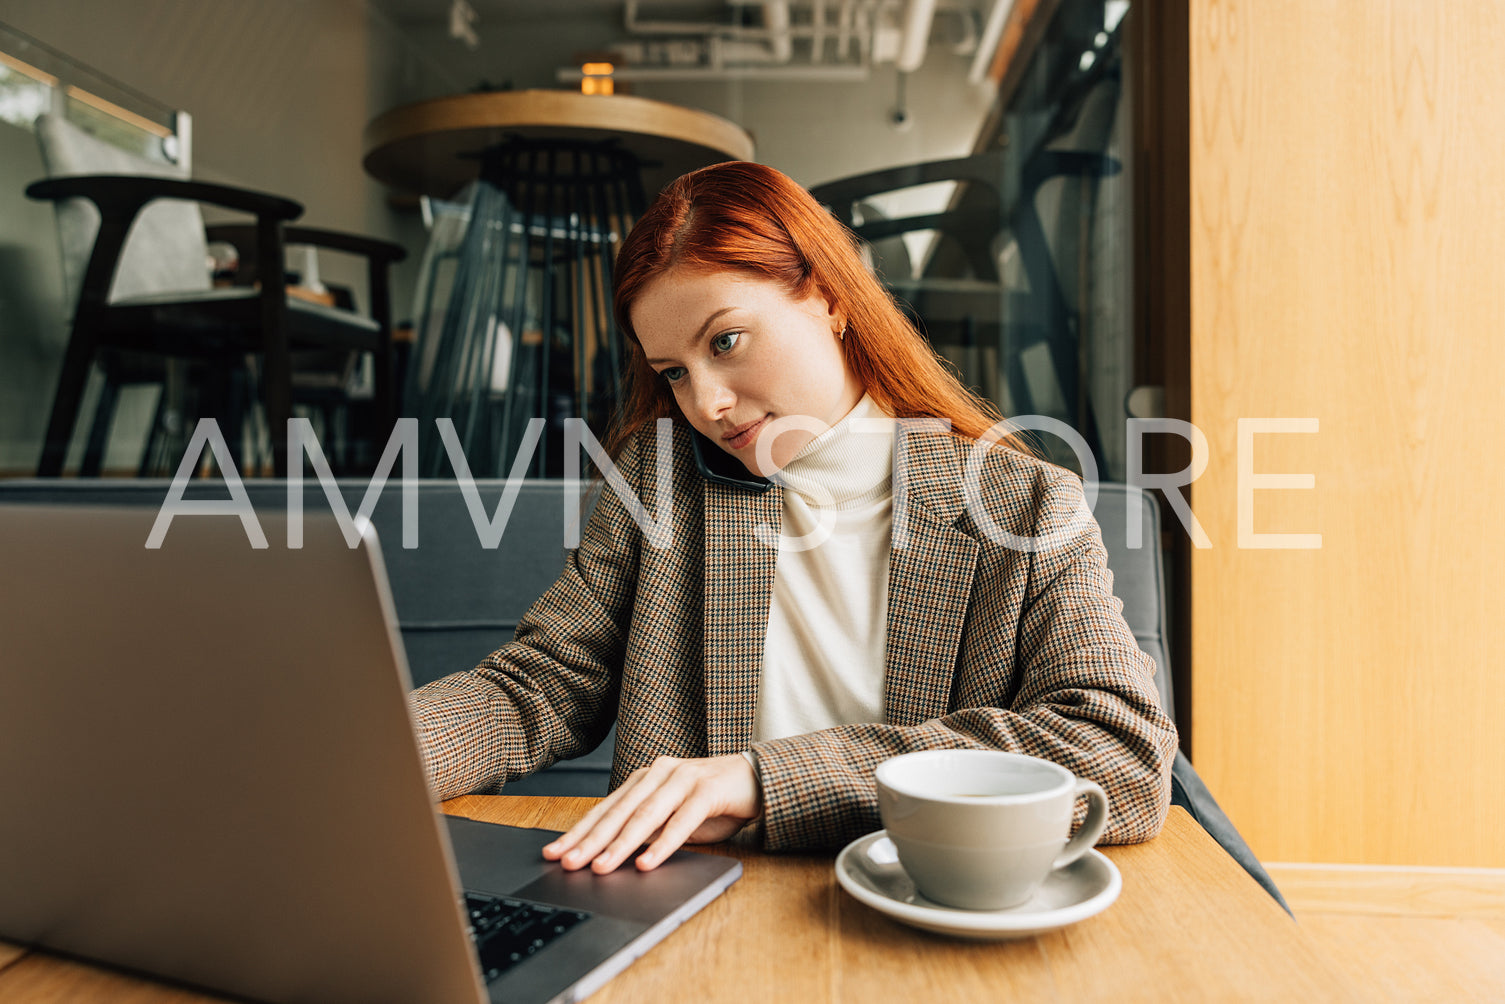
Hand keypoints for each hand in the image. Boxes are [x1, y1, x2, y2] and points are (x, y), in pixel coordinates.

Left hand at [541, 753, 761, 872]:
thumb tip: (608, 856)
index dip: (579, 832)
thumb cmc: (710, 801)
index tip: (554, 853)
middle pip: (618, 813)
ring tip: (601, 867)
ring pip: (645, 816)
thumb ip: (645, 830)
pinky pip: (681, 821)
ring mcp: (683, 779)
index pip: (605, 809)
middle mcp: (659, 773)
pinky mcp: (707, 790)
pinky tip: (647, 863)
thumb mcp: (671, 817)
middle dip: (590, 841)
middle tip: (568, 863)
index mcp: (645, 779)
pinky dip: (663, 845)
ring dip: (621, 845)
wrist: (755, 778)